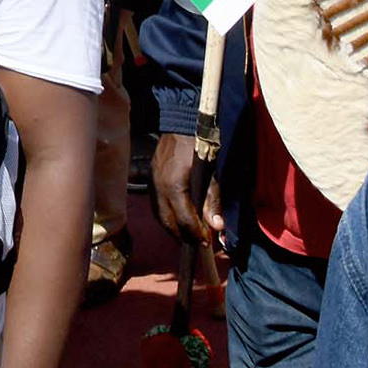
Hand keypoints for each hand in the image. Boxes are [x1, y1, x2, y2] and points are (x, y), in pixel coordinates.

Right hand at [152, 133, 222, 247]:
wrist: (180, 124)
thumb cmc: (199, 148)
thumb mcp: (211, 175)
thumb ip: (213, 202)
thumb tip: (217, 227)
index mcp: (175, 186)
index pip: (184, 220)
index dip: (196, 234)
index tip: (207, 242)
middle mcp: (159, 188)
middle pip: (168, 222)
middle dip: (183, 236)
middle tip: (197, 243)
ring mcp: (152, 184)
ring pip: (159, 216)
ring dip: (173, 229)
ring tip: (187, 236)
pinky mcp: (150, 180)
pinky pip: (156, 206)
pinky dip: (166, 217)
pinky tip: (176, 220)